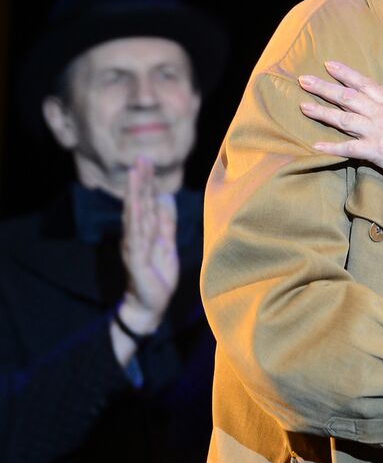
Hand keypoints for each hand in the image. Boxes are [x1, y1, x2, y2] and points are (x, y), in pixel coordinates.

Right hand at [119, 157, 178, 333]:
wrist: (149, 303)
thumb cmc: (157, 273)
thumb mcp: (167, 243)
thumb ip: (166, 221)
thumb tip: (166, 197)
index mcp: (144, 230)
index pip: (145, 202)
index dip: (146, 183)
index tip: (147, 162)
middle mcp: (135, 235)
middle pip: (138, 204)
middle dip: (140, 181)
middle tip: (140, 159)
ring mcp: (134, 246)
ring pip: (134, 216)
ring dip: (134, 195)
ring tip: (134, 175)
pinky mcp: (136, 259)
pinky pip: (137, 237)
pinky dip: (136, 221)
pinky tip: (135, 206)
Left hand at [299, 61, 382, 192]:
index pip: (366, 84)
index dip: (346, 74)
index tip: (330, 65)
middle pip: (349, 97)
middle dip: (325, 87)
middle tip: (304, 79)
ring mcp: (380, 132)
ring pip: (344, 118)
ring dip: (321, 111)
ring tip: (303, 106)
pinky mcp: (378, 151)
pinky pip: (349, 148)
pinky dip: (331, 147)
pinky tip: (316, 146)